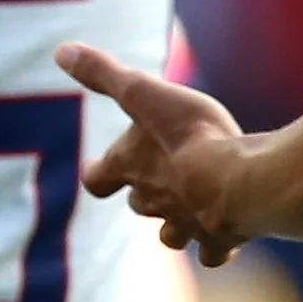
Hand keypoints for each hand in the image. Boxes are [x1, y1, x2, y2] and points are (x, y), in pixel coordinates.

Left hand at [59, 40, 258, 261]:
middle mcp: (153, 202)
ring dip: (177, 223)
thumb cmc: (193, 136)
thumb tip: (61, 50)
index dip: (98, 173)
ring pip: (171, 234)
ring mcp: (186, 226)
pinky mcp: (220, 240)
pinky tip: (227, 236)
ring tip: (191, 208)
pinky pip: (213, 252)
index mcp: (130, 168)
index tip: (99, 169)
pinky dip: (216, 245)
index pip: (97, 179)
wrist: (241, 184)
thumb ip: (104, 74)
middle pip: (138, 204)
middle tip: (159, 179)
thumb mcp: (146, 93)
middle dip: (145, 195)